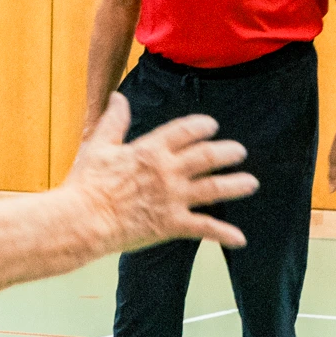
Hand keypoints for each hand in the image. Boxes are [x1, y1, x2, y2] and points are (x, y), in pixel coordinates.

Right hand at [64, 94, 256, 251]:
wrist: (84, 219)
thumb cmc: (87, 183)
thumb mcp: (100, 145)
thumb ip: (115, 121)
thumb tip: (118, 97)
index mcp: (151, 149)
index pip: (185, 130)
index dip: (202, 126)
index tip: (212, 125)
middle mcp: (169, 171)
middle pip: (207, 156)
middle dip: (227, 152)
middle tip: (240, 151)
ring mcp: (174, 198)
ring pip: (215, 188)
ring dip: (236, 185)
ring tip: (251, 183)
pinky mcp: (173, 224)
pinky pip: (205, 228)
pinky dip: (224, 233)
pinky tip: (240, 239)